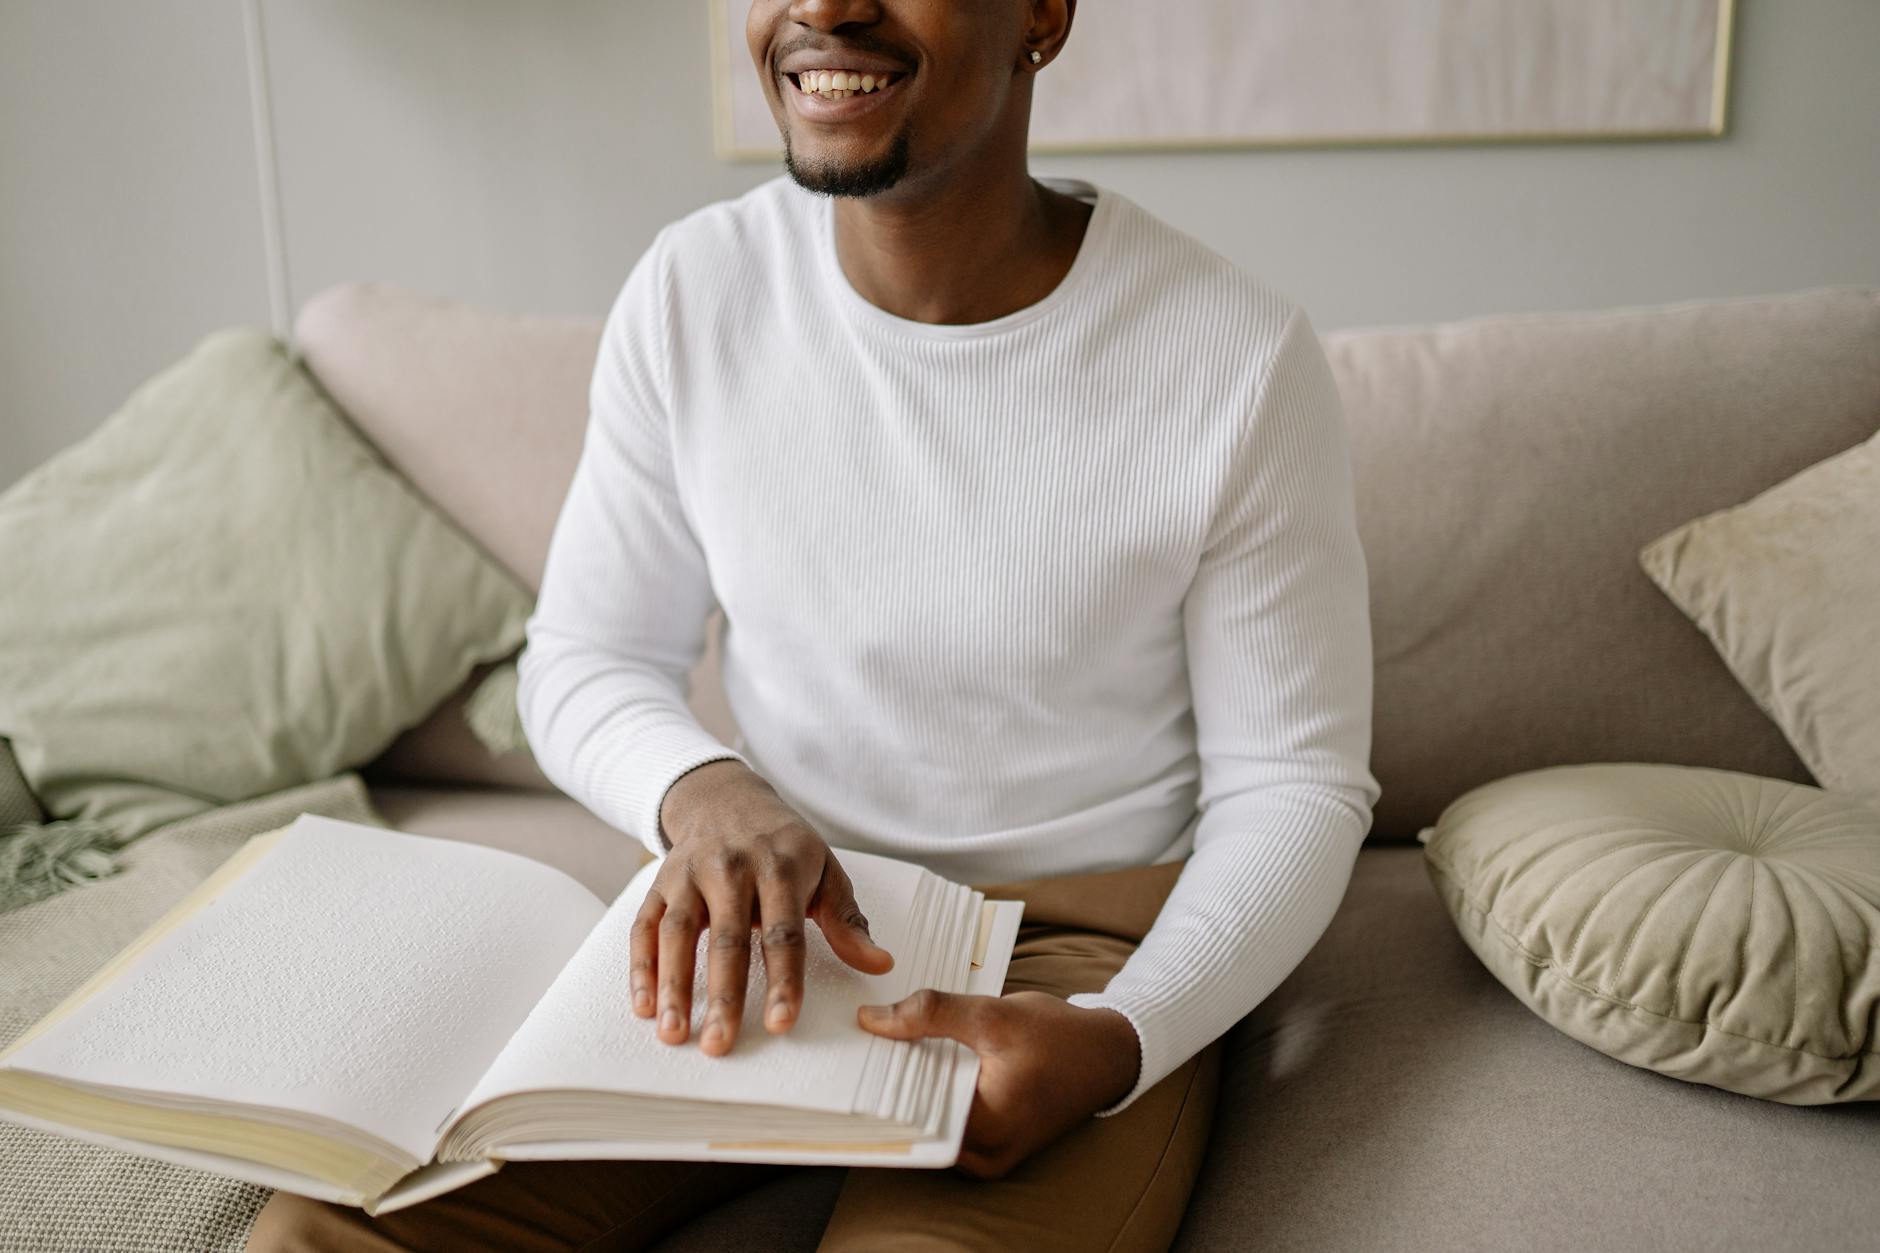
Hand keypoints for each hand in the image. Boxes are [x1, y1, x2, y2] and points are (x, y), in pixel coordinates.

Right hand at [632, 760, 893, 1054]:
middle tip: (718, 1045)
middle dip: (723, 996)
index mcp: (780, 869)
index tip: (780, 1022)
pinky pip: (644, 926)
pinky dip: (640, 966)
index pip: (784, 933)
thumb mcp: (824, 870)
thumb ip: (847, 920)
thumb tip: (880, 963)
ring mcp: (690, 875)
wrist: (726, 797)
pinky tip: (642, 1005)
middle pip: (728, 939)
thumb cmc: (783, 845)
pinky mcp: (660, 883)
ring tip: (673, 1032)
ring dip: (673, 985)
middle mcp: (731, 870)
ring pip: (678, 933)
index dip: (783, 979)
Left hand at [858, 989, 1140, 1177]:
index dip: (877, 1082)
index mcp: (985, 1129)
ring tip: (886, 1049)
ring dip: (910, 1085)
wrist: (1109, 1054)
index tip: (852, 1056)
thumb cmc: (1061, 1038)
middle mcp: (984, 1156)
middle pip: (915, 1120)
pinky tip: (918, 1060)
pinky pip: (947, 1120)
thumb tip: (871, 1020)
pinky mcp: (991, 1145)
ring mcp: (988, 1156)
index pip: (909, 1112)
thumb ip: (930, 1014)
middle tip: (862, 1046)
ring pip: (929, 1120)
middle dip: (889, 1081)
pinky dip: (933, 1092)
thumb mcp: (992, 1015)